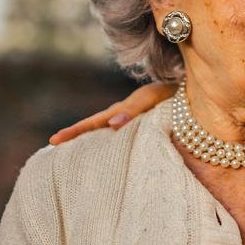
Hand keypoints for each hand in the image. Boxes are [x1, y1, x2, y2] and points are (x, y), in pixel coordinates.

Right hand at [48, 82, 175, 143]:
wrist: (192, 91)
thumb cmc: (173, 94)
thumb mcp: (152, 98)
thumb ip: (132, 110)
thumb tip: (110, 125)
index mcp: (122, 110)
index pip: (93, 122)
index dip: (74, 131)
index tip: (53, 140)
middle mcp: (124, 115)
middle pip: (94, 126)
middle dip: (75, 136)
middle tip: (53, 145)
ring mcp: (132, 120)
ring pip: (105, 131)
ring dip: (89, 140)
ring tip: (71, 154)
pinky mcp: (143, 125)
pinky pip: (122, 135)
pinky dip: (109, 142)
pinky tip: (105, 154)